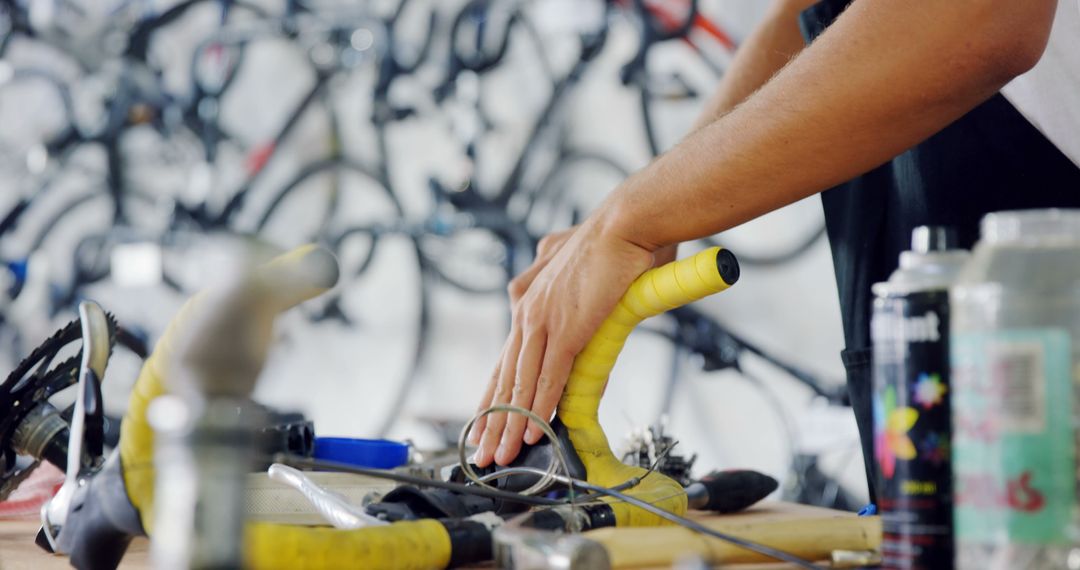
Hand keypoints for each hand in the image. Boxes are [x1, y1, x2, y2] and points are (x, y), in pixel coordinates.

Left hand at [469, 217, 656, 466]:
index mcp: (529, 298)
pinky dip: (538, 409)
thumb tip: (567, 293)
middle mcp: (527, 310)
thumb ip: (567, 284)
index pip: (507, 356)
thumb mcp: (580, 267)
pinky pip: (548, 378)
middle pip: (505, 376)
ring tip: (501, 456)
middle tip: (481, 451)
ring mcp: (542, 320)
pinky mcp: (564, 329)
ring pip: (520, 384)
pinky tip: (531, 433)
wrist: (627, 224)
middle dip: (492, 419)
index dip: (495, 392)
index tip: (484, 419)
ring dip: (510, 425)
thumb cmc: (615, 241)